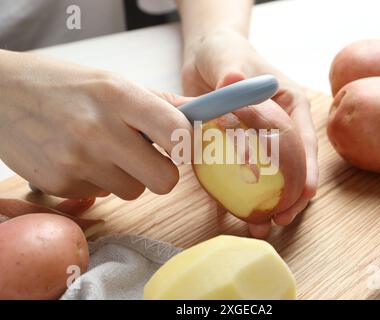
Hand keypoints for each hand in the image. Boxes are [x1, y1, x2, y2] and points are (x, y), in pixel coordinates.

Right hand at [0, 50, 191, 199]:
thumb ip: (161, 104)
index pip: (177, 132)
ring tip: (103, 151)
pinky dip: (98, 181)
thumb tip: (203, 116)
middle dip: (163, 173)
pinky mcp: (60, 184)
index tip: (182, 146)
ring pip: (134, 192)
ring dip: (127, 177)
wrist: (1, 95)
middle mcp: (99, 130)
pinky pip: (102, 195)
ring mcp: (77, 161)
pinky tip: (78, 158)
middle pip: (165, 180)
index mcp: (119, 96)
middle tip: (148, 157)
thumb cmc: (66, 86)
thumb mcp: (113, 83)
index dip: (188, 145)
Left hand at [181, 30, 317, 237]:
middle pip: (292, 166)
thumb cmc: (225, 52)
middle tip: (281, 218)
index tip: (307, 192)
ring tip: (261, 226)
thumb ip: (232, 73)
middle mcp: (279, 127)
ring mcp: (258, 142)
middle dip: (291, 195)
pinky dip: (238, 196)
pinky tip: (236, 216)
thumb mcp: (229, 59)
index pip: (304, 138)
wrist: (204, 59)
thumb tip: (232, 83)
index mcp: (289, 105)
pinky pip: (239, 176)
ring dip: (267, 203)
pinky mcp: (236, 149)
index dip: (309, 167)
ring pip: (270, 178)